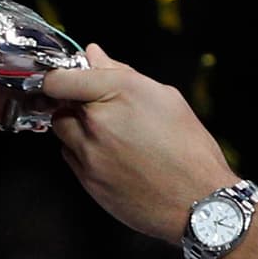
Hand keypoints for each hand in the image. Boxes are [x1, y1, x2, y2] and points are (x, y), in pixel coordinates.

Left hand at [42, 44, 238, 243]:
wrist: (198, 202)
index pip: (61, 78)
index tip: (64, 78)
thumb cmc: (189, 151)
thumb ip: (121, 72)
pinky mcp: (88, 180)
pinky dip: (82, 152)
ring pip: (62, 130)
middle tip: (99, 108)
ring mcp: (90, 153)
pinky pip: (70, 156)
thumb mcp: (164, 97)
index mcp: (118, 92)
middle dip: (73, 102)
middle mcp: (98, 121)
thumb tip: (95, 56)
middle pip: (59, 103)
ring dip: (76, 127)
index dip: (59, 76)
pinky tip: (111, 155)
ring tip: (110, 134)